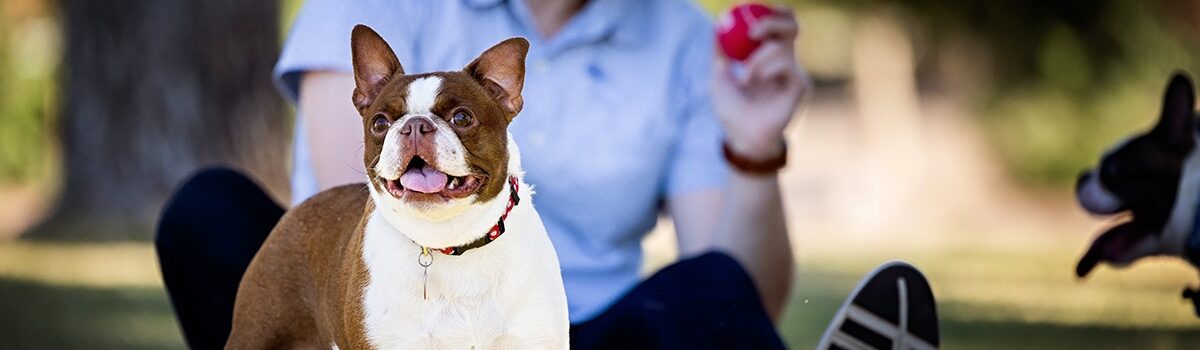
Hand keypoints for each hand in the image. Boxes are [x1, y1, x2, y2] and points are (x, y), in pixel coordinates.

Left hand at [711, 7, 810, 160]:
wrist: (741, 137)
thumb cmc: (732, 110)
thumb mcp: (719, 76)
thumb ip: (720, 51)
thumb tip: (718, 24)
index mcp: (769, 54)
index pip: (778, 23)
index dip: (769, 13)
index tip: (748, 11)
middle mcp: (786, 60)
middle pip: (791, 25)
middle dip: (772, 22)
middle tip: (752, 31)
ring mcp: (795, 72)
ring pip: (783, 47)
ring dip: (758, 59)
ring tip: (746, 77)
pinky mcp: (801, 86)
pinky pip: (787, 65)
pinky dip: (767, 70)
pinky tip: (757, 84)